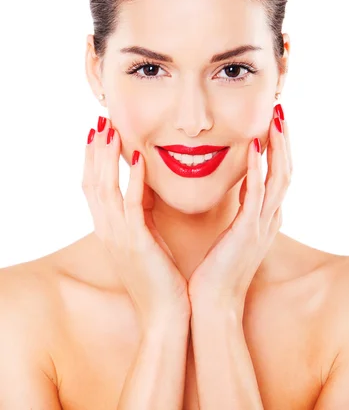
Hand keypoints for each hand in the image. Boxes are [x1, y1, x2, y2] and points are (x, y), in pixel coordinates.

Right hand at [82, 116, 190, 326]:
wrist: (166, 317)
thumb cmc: (160, 278)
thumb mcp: (145, 241)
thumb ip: (141, 215)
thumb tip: (146, 187)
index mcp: (109, 230)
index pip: (93, 187)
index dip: (92, 159)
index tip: (98, 132)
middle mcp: (108, 231)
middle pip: (92, 182)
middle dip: (95, 151)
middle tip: (100, 121)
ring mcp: (119, 237)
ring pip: (105, 189)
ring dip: (107, 157)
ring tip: (111, 130)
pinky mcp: (137, 244)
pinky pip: (131, 206)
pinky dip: (133, 180)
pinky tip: (138, 157)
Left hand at [188, 105, 291, 317]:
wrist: (211, 304)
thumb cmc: (215, 270)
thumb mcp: (232, 234)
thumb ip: (238, 210)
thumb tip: (234, 187)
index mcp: (264, 218)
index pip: (278, 174)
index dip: (278, 146)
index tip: (272, 121)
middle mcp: (269, 218)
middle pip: (285, 170)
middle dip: (284, 139)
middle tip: (279, 110)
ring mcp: (262, 225)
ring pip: (279, 177)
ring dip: (278, 146)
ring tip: (275, 118)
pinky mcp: (248, 232)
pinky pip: (258, 195)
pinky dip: (259, 169)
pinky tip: (256, 147)